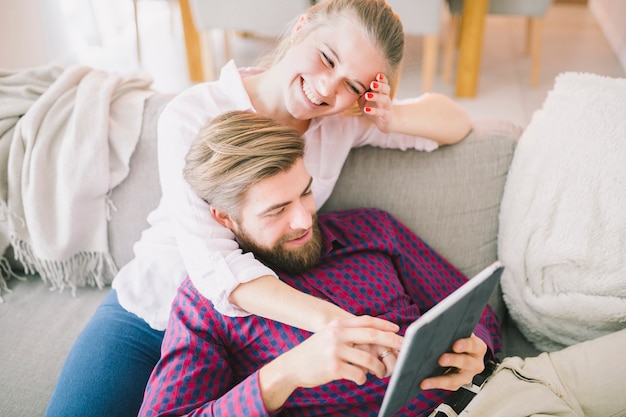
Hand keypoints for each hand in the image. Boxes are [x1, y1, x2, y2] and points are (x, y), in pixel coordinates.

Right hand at [262, 316, 401, 387]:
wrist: (291, 366)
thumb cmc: (314, 353)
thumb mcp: (328, 335)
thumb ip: (347, 333)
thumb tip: (374, 338)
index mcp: (338, 324)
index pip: (367, 321)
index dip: (384, 324)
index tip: (397, 329)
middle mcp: (337, 334)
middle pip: (372, 335)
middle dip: (391, 342)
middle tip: (403, 348)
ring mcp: (335, 350)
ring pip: (368, 359)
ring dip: (378, 368)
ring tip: (380, 373)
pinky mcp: (333, 367)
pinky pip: (358, 374)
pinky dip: (363, 378)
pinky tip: (359, 379)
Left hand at [359, 73, 392, 131]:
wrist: (384, 123)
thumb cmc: (373, 108)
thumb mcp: (364, 101)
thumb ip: (360, 94)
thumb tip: (352, 86)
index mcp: (382, 92)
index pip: (384, 83)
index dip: (382, 78)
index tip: (378, 74)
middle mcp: (386, 98)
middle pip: (386, 89)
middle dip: (380, 85)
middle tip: (372, 84)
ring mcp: (387, 107)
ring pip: (385, 100)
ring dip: (376, 97)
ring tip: (367, 96)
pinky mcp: (387, 116)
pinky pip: (382, 113)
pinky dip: (374, 111)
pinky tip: (366, 109)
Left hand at [420, 334, 487, 390]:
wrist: (461, 351)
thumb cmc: (458, 339)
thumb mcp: (459, 333)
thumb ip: (451, 332)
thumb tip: (434, 329)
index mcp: (478, 348)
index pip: (473, 345)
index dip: (464, 345)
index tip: (455, 345)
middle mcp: (475, 363)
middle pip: (466, 362)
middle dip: (453, 360)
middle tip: (441, 359)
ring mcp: (467, 375)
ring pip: (456, 379)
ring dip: (440, 380)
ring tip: (427, 381)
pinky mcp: (458, 383)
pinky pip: (447, 386)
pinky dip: (435, 384)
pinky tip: (424, 383)